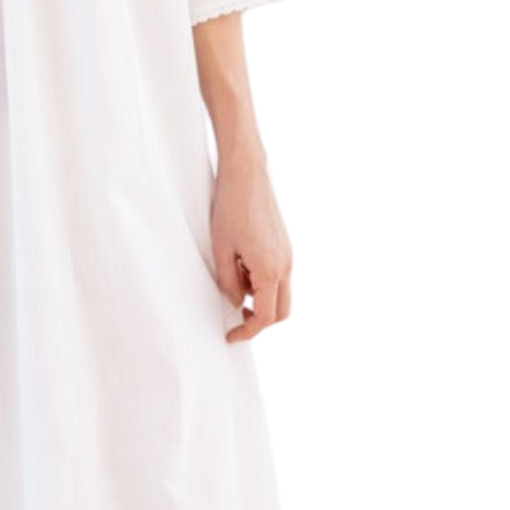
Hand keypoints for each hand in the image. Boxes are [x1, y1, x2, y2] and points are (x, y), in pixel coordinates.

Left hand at [211, 157, 291, 341]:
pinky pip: (280, 275)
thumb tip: (237, 302)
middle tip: (236, 317)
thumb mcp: (221, 250)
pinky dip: (264, 282)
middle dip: (260, 320)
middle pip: (281, 311)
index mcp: (270, 269)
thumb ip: (229, 283)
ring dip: (261, 298)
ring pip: (282, 293)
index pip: (264, 316)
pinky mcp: (285, 245)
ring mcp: (288, 254)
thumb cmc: (230, 208)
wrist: (246, 174)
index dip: (248, 331)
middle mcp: (286, 264)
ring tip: (234, 279)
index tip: (231, 335)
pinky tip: (243, 266)